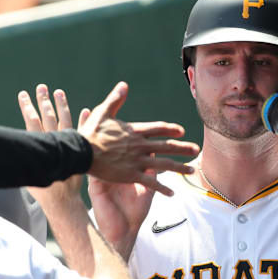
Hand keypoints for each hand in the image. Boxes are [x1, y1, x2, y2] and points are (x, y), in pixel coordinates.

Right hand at [18, 82, 199, 195]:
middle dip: (183, 148)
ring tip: (192, 170)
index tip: (181, 131)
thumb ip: (115, 100)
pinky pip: (151, 182)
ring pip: (164, 164)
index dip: (171, 130)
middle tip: (197, 150)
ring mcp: (137, 161)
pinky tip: (172, 193)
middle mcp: (140, 145)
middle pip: (167, 146)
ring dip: (179, 167)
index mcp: (135, 131)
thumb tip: (124, 85)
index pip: (159, 129)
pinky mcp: (131, 175)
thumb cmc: (90, 133)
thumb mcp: (103, 112)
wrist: (80, 153)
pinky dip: (162, 188)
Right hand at [18, 84, 82, 211]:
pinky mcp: (80, 152)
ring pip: (65, 121)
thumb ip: (23, 156)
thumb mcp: (27, 172)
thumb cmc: (42, 190)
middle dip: (43, 101)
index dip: (27, 107)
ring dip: (62, 106)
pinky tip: (84, 110)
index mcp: (40, 146)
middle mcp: (54, 143)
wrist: (62, 201)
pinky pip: (83, 132)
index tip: (23, 93)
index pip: (32, 121)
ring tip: (58, 92)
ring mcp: (68, 146)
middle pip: (48, 117)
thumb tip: (9, 146)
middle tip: (41, 86)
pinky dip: (84, 121)